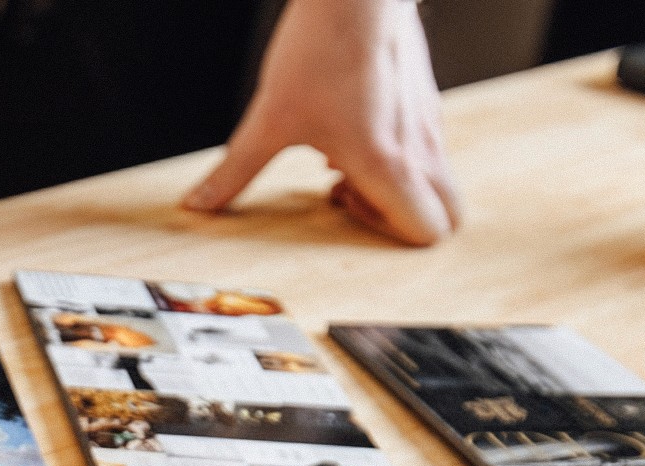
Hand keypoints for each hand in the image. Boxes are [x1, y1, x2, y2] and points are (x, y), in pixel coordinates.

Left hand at [182, 0, 461, 245]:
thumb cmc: (322, 49)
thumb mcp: (269, 119)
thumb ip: (235, 172)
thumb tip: (198, 205)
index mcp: (389, 164)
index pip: (427, 233)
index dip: (387, 235)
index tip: (342, 204)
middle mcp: (422, 147)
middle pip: (446, 214)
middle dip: (400, 219)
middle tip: (348, 194)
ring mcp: (428, 122)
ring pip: (433, 179)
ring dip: (392, 185)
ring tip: (339, 159)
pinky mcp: (425, 100)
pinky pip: (425, 146)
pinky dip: (395, 154)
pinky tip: (348, 129)